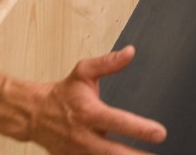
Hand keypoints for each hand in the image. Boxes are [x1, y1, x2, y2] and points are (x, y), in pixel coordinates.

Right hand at [30, 46, 165, 154]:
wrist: (35, 114)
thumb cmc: (63, 94)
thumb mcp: (83, 72)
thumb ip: (108, 63)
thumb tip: (130, 52)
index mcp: (89, 113)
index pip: (118, 122)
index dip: (140, 129)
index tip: (160, 133)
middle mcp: (84, 136)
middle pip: (114, 152)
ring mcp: (78, 153)